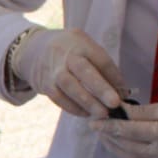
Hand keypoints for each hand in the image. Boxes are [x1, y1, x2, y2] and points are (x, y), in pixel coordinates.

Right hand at [9, 27, 129, 117]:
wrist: (32, 50)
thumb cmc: (69, 51)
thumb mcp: (84, 46)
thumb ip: (101, 65)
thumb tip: (121, 90)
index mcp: (80, 43)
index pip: (100, 59)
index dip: (114, 76)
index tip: (124, 92)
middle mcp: (66, 55)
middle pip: (84, 71)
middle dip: (101, 88)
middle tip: (115, 103)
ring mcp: (53, 70)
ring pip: (70, 87)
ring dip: (88, 102)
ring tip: (103, 114)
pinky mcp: (45, 84)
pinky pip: (59, 98)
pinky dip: (74, 108)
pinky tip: (86, 114)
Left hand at [92, 91, 157, 157]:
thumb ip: (147, 112)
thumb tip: (120, 113)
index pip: (135, 130)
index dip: (113, 126)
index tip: (95, 120)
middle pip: (133, 147)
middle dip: (111, 137)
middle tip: (95, 126)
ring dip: (118, 148)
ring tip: (104, 136)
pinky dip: (132, 154)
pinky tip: (121, 145)